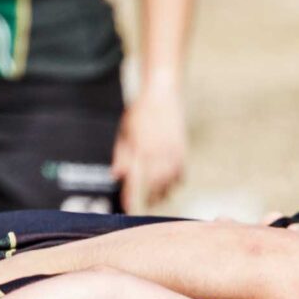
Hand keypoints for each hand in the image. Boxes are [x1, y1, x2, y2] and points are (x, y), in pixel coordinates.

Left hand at [113, 80, 186, 211]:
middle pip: (155, 185)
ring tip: (159, 198)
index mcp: (140, 148)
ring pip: (170, 182)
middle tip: (146, 204)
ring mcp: (171, 152)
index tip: (127, 205)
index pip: (134, 178)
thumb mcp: (125, 131)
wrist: (162, 93)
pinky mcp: (182, 150)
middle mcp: (156, 152)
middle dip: (150, 198)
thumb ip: (121, 154)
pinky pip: (181, 173)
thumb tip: (116, 175)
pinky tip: (172, 184)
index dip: (130, 194)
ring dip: (164, 192)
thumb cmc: (141, 111)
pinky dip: (176, 181)